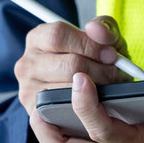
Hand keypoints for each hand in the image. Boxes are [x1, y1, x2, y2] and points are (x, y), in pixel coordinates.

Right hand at [15, 16, 131, 115]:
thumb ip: (104, 28)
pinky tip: (99, 102)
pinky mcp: (36, 114)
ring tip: (112, 88)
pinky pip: (67, 109)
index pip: (58, 35)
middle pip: (69, 64)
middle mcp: (27, 64)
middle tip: (116, 74)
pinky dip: (88, 107)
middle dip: (100, 69)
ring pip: (71, 90)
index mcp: (38, 39)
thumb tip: (95, 28)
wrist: (90, 96)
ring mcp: (28, 90)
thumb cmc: (94, 62)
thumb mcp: (102, 40)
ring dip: (99, 90)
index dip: (89, 44)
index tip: (111, 54)